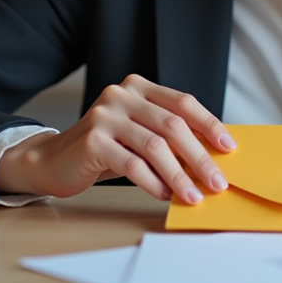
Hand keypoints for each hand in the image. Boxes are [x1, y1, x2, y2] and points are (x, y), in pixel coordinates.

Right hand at [0, 74, 235, 202]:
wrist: (52, 161)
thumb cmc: (105, 149)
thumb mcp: (138, 134)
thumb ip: (167, 136)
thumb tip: (212, 158)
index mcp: (139, 87)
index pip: (183, 102)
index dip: (209, 125)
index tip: (229, 148)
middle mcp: (122, 94)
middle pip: (172, 125)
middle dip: (199, 157)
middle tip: (217, 182)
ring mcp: (105, 115)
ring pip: (155, 146)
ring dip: (179, 175)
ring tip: (193, 196)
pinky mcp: (92, 140)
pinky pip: (132, 164)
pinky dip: (153, 182)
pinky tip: (164, 195)